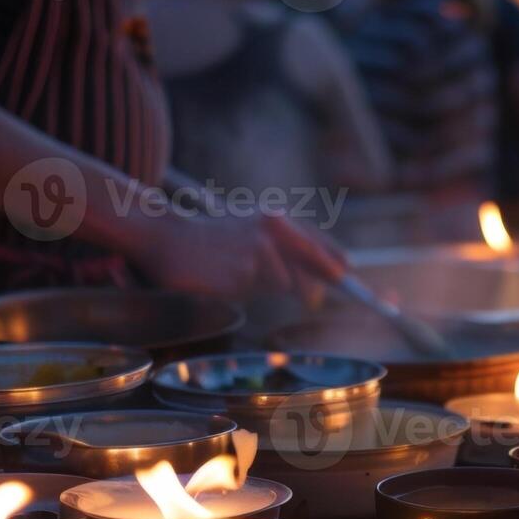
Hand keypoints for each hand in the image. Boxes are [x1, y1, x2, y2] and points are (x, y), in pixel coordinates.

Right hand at [133, 213, 345, 298]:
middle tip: (315, 300)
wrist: (168, 238)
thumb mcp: (252, 233)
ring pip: (286, 283)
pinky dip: (246, 290)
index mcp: (279, 219)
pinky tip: (226, 278)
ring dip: (269, 286)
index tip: (350, 279)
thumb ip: (285, 252)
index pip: (323, 246)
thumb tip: (317, 287)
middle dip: (323, 283)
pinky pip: (257, 291)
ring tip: (239, 274)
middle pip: (318, 265)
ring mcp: (260, 251)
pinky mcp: (243, 272)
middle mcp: (274, 230)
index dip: (339, 266)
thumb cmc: (214, 239)